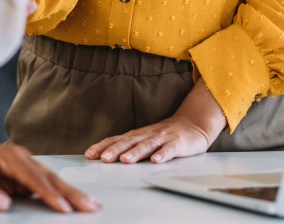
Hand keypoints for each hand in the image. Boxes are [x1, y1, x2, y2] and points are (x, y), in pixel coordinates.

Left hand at [0, 143, 99, 212]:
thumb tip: (5, 204)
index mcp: (10, 156)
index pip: (35, 179)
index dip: (50, 195)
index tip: (64, 209)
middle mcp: (21, 156)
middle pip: (50, 177)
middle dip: (71, 193)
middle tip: (92, 205)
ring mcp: (24, 164)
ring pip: (51, 180)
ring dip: (70, 194)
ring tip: (90, 205)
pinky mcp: (23, 173)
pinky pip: (44, 185)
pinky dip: (59, 194)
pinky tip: (72, 203)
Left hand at [85, 79, 226, 163]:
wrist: (194, 124)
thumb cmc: (167, 134)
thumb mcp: (145, 138)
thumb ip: (130, 146)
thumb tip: (107, 155)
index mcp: (139, 134)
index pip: (118, 139)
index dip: (103, 146)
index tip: (89, 154)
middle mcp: (148, 134)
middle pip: (129, 141)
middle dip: (116, 150)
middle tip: (103, 159)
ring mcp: (163, 138)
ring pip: (148, 145)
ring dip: (136, 152)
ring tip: (126, 160)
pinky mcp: (178, 144)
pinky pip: (170, 149)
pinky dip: (163, 154)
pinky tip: (156, 161)